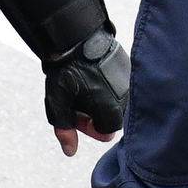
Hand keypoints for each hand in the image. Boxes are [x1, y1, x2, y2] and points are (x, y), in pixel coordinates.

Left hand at [45, 28, 130, 156]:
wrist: (76, 36)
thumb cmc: (66, 71)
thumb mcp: (58, 103)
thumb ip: (65, 129)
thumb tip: (70, 151)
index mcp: (111, 109)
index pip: (106, 132)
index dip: (88, 127)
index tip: (76, 116)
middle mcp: (125, 97)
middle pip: (113, 118)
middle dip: (95, 115)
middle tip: (77, 101)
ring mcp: (129, 81)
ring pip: (118, 102)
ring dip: (101, 100)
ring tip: (84, 87)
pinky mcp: (129, 67)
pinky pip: (121, 86)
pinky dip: (108, 86)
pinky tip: (93, 75)